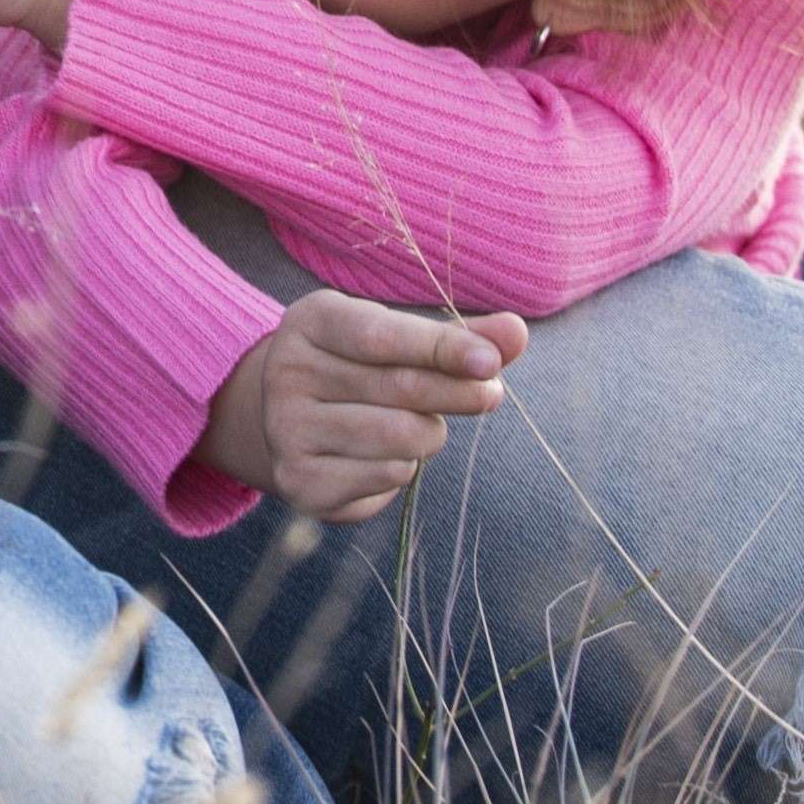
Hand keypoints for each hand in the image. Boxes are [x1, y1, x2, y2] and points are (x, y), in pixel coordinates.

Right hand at [202, 292, 529, 523]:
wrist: (293, 422)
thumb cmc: (361, 369)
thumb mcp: (400, 340)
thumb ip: (457, 337)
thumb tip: (516, 332)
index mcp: (311, 322)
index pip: (382, 336)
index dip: (442, 349)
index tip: (491, 362)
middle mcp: (288, 372)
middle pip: (399, 387)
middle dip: (458, 392)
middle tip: (490, 395)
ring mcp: (287, 429)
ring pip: (399, 436)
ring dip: (429, 434)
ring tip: (421, 425)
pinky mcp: (299, 481)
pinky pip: (386, 475)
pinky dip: (406, 467)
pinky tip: (390, 455)